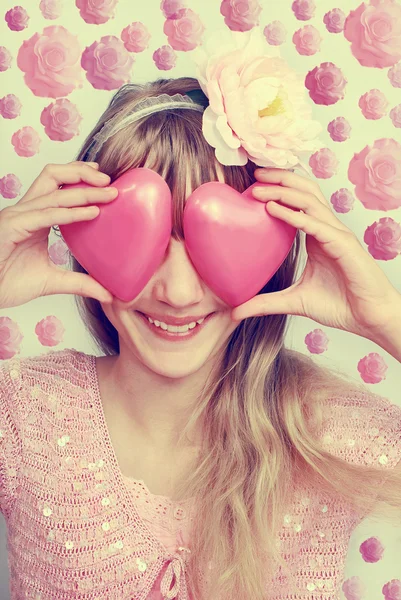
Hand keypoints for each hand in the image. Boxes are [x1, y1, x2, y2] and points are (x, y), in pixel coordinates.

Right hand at [0, 161, 116, 309]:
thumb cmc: (6, 284)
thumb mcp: (52, 281)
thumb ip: (79, 283)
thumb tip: (107, 293)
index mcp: (34, 218)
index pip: (57, 186)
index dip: (79, 178)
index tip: (104, 181)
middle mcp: (25, 211)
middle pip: (54, 176)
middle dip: (83, 174)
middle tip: (110, 182)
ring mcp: (18, 216)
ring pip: (54, 192)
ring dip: (84, 191)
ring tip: (108, 193)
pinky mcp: (13, 226)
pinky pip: (47, 214)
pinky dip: (72, 212)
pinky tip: (92, 213)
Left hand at [231, 168, 400, 340]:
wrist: (369, 319)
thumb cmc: (340, 306)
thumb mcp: (294, 301)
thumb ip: (265, 302)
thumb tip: (235, 311)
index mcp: (318, 235)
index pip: (298, 202)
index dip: (278, 189)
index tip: (253, 185)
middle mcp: (328, 229)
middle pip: (304, 191)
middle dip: (280, 178)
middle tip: (254, 173)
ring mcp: (337, 234)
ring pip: (309, 201)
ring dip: (282, 191)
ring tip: (257, 187)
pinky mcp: (343, 245)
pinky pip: (315, 224)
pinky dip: (293, 214)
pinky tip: (272, 209)